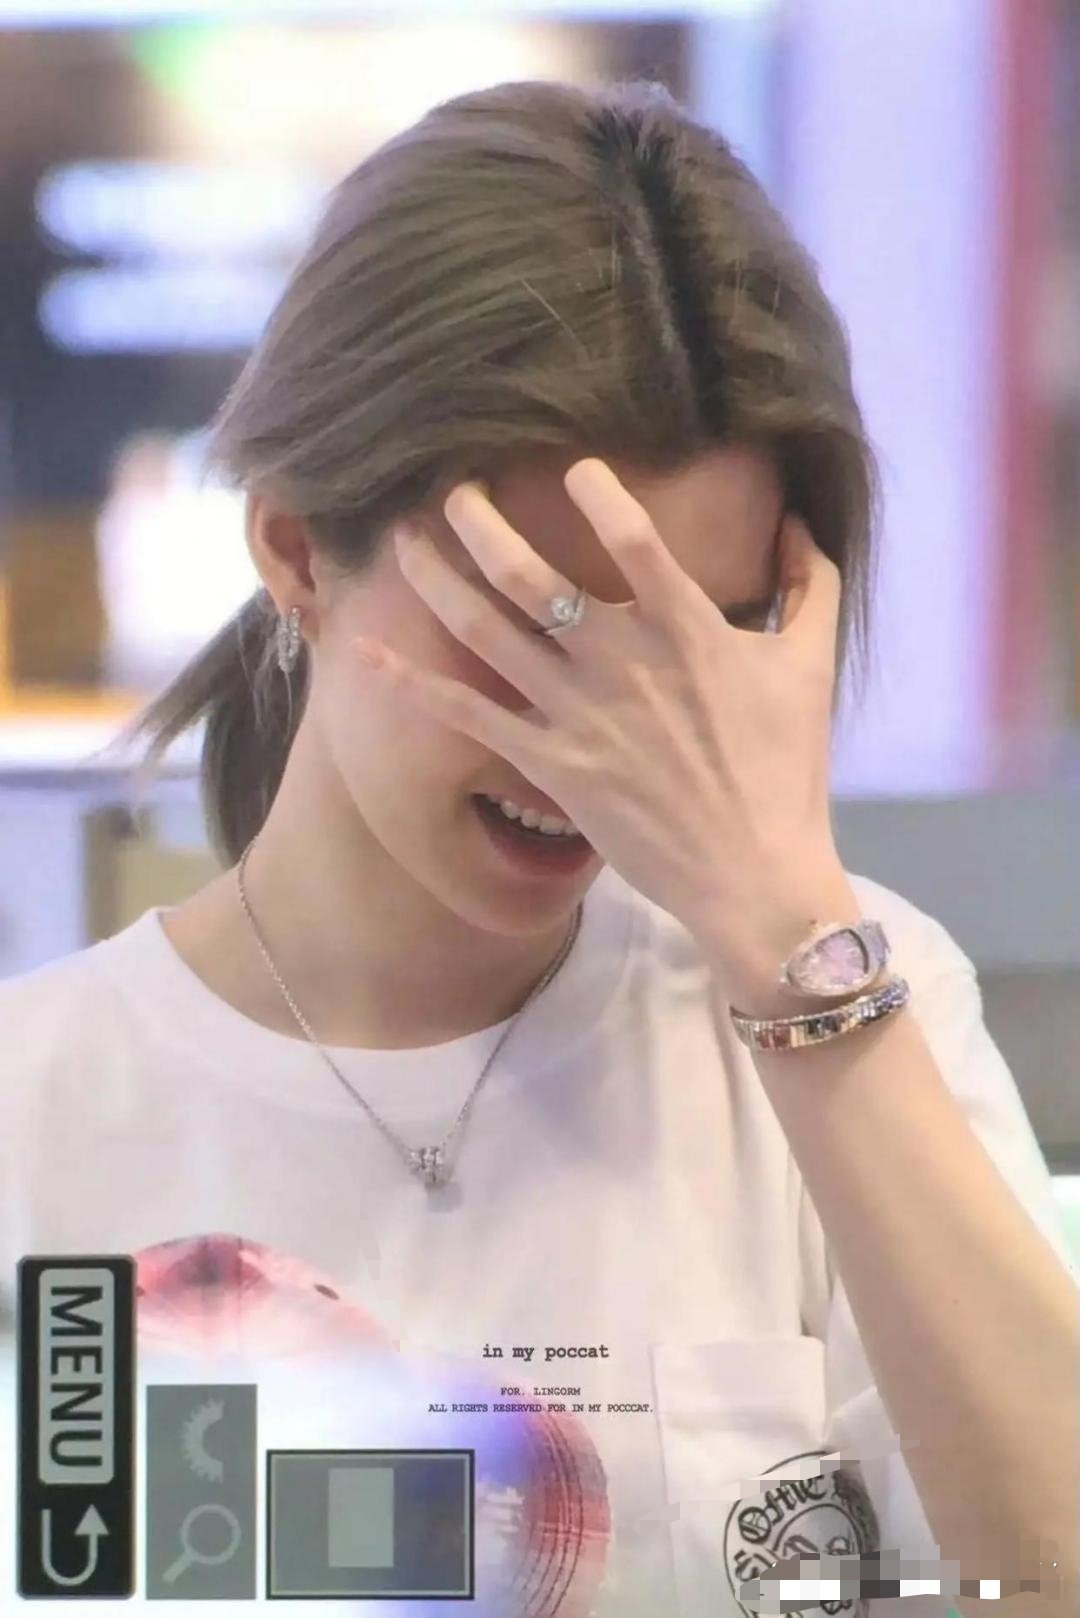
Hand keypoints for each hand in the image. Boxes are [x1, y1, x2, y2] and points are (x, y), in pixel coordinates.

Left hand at [353, 457, 849, 967]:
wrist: (754, 876)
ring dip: (436, 579)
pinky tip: (364, 651)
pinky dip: (412, 683)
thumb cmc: (787, 771)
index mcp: (688, 629)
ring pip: (487, 631)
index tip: (572, 465)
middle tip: (453, 487)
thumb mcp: (813, 666)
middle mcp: (620, 661)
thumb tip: (795, 516)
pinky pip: (468, 717)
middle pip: (531, 576)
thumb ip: (810, 583)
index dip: (598, 491)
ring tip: (402, 541)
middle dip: (481, 522)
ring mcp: (578, 714)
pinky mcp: (550, 764)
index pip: (635, 538)